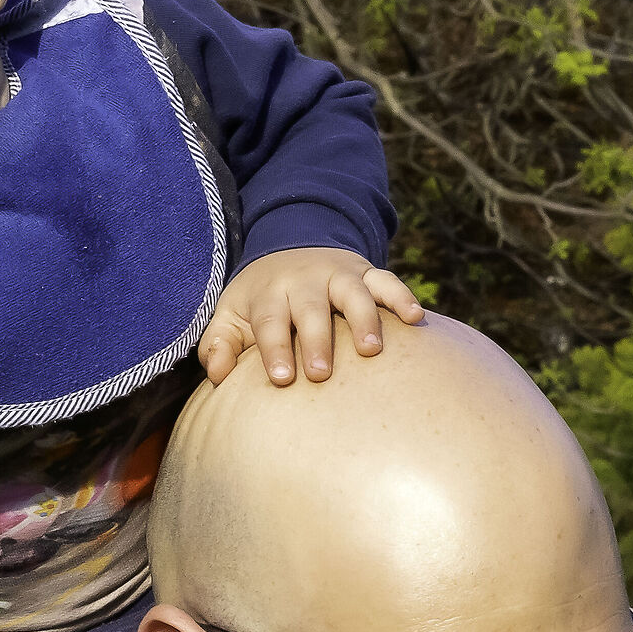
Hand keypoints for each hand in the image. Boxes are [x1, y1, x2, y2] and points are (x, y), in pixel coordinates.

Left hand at [197, 248, 424, 385]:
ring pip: (353, 292)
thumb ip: (218, 345)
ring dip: (364, 318)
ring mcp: (338, 274)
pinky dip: (402, 297)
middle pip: (311, 308)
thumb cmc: (260, 303)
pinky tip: (415, 319)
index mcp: (269, 293)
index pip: (270, 321)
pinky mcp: (366, 272)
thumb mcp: (231, 317)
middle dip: (317, 340)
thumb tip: (217, 376)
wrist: (289, 253)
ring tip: (371, 350)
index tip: (282, 378)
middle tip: (320, 374)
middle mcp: (304, 280)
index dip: (275, 348)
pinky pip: (388, 280)